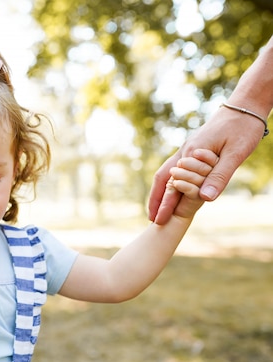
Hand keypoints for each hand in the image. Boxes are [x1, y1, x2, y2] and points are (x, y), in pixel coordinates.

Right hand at [149, 106, 261, 223]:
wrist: (244, 106)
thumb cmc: (242, 128)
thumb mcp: (235, 154)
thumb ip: (219, 176)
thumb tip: (205, 199)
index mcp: (190, 154)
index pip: (172, 184)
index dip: (164, 203)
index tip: (157, 220)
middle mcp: (184, 152)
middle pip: (162, 179)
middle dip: (156, 200)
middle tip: (152, 219)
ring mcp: (186, 150)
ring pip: (166, 173)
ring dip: (161, 191)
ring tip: (158, 207)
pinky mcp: (193, 148)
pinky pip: (175, 168)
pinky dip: (170, 181)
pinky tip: (172, 189)